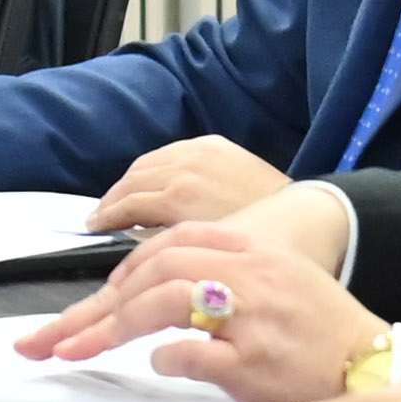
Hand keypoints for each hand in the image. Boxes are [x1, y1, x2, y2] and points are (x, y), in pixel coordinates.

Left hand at [22, 231, 391, 401]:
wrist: (374, 370)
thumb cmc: (321, 337)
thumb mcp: (277, 285)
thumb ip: (223, 279)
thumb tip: (163, 297)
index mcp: (253, 251)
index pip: (173, 243)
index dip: (126, 269)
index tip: (100, 298)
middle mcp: (250, 274)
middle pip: (157, 268)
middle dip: (101, 303)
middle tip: (61, 335)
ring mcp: (252, 316)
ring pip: (164, 300)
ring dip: (112, 327)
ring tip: (80, 350)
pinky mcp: (254, 361)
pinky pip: (191, 352)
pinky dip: (164, 358)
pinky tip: (157, 365)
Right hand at [90, 135, 291, 234]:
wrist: (309, 214)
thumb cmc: (258, 247)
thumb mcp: (206, 257)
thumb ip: (164, 245)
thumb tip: (134, 239)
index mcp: (179, 198)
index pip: (126, 205)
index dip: (105, 218)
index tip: (91, 229)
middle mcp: (183, 168)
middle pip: (131, 181)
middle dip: (111, 200)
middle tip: (98, 217)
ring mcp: (198, 152)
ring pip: (146, 163)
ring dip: (128, 182)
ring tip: (119, 201)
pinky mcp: (213, 144)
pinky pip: (169, 151)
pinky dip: (152, 168)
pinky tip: (150, 182)